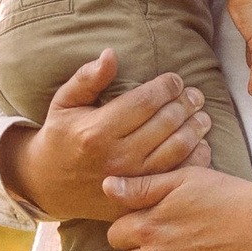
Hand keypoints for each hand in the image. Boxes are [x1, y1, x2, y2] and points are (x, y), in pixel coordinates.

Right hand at [0, 49, 210, 224]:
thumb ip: (87, 78)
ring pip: (176, 150)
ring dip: (194, 129)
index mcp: (97, 131)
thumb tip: (111, 54)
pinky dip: (194, 159)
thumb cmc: (60, 136)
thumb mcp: (64, 103)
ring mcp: (131, 180)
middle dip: (185, 104)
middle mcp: (116, 157)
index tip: (175, 80)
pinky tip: (200, 144)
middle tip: (195, 95)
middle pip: (165, 123)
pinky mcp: (139, 197)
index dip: (166, 87)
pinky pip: (175, 176)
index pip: (145, 101)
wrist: (49, 184)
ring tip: (202, 116)